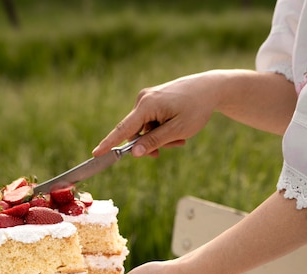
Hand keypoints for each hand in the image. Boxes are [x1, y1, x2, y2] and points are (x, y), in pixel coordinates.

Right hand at [92, 73, 217, 157]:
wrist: (210, 87)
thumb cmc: (196, 108)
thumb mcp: (177, 130)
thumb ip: (154, 142)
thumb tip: (133, 153)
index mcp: (146, 105)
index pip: (123, 130)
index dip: (109, 144)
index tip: (96, 153)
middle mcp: (142, 100)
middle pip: (136, 134)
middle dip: (153, 144)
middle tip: (176, 144)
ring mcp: (147, 99)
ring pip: (145, 131)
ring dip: (161, 138)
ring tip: (181, 136)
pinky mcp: (152, 101)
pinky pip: (151, 123)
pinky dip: (162, 130)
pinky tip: (178, 127)